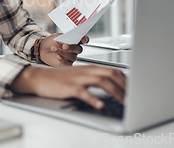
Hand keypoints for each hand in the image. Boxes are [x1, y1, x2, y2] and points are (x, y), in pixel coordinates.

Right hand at [11, 65, 125, 108]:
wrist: (38, 78)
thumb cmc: (58, 79)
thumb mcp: (78, 76)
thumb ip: (93, 79)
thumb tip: (110, 87)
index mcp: (89, 68)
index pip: (113, 71)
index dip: (126, 80)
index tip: (134, 90)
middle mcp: (85, 71)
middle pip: (111, 74)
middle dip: (125, 86)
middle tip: (134, 97)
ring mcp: (77, 78)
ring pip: (101, 81)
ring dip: (116, 92)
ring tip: (125, 102)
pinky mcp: (69, 87)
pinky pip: (83, 92)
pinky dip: (93, 98)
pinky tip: (100, 104)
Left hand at [39, 34, 88, 66]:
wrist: (42, 49)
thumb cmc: (50, 42)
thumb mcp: (57, 37)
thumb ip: (64, 39)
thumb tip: (68, 42)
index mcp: (74, 41)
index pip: (83, 40)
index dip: (85, 39)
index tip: (83, 40)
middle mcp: (74, 50)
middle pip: (79, 49)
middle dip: (72, 47)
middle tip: (64, 46)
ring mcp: (71, 57)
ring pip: (72, 56)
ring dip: (63, 52)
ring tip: (54, 49)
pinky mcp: (66, 64)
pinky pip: (68, 64)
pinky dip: (63, 60)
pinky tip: (58, 56)